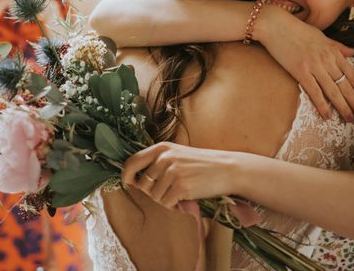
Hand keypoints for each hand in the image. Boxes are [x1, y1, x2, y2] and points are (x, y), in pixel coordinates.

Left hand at [121, 142, 237, 209]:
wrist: (227, 169)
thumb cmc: (201, 164)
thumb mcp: (177, 154)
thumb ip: (157, 162)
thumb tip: (135, 180)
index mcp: (161, 148)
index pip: (132, 162)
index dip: (126, 175)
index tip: (128, 183)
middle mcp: (164, 158)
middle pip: (143, 185)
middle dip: (153, 192)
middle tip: (171, 189)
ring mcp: (172, 172)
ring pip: (155, 197)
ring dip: (166, 199)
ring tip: (183, 191)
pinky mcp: (181, 187)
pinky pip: (167, 204)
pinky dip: (176, 205)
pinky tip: (187, 197)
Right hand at [257, 6, 353, 121]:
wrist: (276, 26)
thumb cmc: (297, 30)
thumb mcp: (322, 36)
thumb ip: (338, 46)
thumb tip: (353, 52)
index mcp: (334, 51)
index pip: (353, 75)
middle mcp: (327, 60)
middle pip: (346, 86)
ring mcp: (314, 66)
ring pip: (334, 91)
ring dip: (344, 107)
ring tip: (350, 118)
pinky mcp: (300, 72)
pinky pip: (315, 92)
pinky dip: (322, 105)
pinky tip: (328, 115)